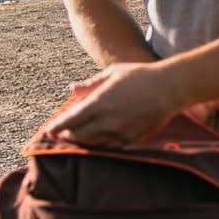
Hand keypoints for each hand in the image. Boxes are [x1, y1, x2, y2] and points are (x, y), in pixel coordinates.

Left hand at [29, 62, 218, 145]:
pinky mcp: (132, 138)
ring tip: (75, 138)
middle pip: (80, 135)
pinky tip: (97, 139)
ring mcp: (121, 132)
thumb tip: (72, 88)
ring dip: (83, 141)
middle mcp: (108, 120)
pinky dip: (100, 143)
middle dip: (68, 136)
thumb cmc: (140, 76)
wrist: (169, 88)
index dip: (58, 127)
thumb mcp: (113, 74)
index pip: (72, 120)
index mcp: (100, 102)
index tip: (49, 131)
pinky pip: (110, 145)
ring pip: (94, 143)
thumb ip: (91, 84)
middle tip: (61, 134)